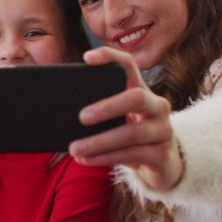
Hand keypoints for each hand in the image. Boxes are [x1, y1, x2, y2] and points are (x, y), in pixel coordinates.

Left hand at [69, 47, 183, 190]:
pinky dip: (106, 157)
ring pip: (132, 133)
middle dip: (107, 107)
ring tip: (75, 148)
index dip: (110, 57)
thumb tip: (58, 110)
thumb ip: (97, 112)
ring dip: (100, 141)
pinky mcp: (162, 155)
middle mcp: (157, 106)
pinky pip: (133, 154)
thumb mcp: (117, 120)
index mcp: (141, 91)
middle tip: (81, 117)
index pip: (128, 65)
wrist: (161, 164)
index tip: (87, 58)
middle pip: (136, 97)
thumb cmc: (130, 136)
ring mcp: (163, 130)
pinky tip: (87, 160)